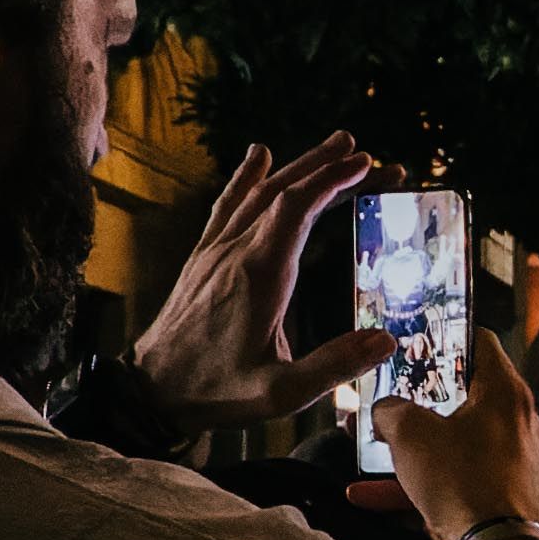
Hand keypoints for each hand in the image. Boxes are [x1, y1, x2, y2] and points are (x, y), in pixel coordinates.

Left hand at [126, 135, 395, 431]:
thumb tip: (386, 343)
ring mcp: (215, 250)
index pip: (296, 208)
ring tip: (334, 146)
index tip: (367, 165)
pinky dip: (247, 176)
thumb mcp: (281, 393)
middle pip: (282, 190)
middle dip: (326, 166)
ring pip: (258, 192)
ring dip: (298, 166)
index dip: (332, 181)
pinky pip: (228, 205)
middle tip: (366, 153)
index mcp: (258, 275)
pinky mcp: (203, 257)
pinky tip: (259, 154)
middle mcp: (234, 252)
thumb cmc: (217, 390)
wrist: (152, 389)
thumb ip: (334, 366)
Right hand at [374, 328, 538, 539]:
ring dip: (406, 445)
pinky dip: (413, 483)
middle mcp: (513, 418)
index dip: (443, 333)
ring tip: (364, 444)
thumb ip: (389, 409)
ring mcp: (507, 457)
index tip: (412, 338)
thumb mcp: (410, 433)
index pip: (478, 339)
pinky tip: (363, 495)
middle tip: (381, 393)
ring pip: (449, 439)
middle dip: (414, 396)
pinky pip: (450, 478)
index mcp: (503, 389)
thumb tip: (382, 410)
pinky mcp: (497, 491)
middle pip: (459, 392)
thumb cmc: (461, 478)